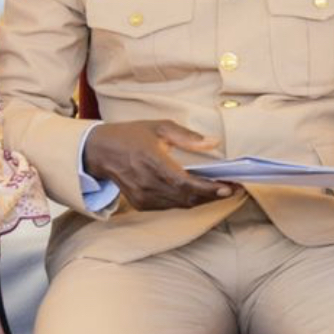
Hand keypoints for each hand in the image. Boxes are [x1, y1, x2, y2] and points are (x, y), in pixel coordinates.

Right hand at [83, 121, 234, 211]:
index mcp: (152, 161)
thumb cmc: (132, 136)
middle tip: (232, 188)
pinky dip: (186, 201)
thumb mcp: (160, 126)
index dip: (209, 189)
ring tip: (219, 190)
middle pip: (187, 198)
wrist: (101, 151)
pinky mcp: (141, 204)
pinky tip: (197, 193)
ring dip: (201, 200)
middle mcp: (147, 183)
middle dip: (212, 195)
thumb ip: (188, 137)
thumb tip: (215, 143)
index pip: (186, 183)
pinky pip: (170, 206)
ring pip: (180, 205)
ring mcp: (143, 196)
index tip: (229, 187)